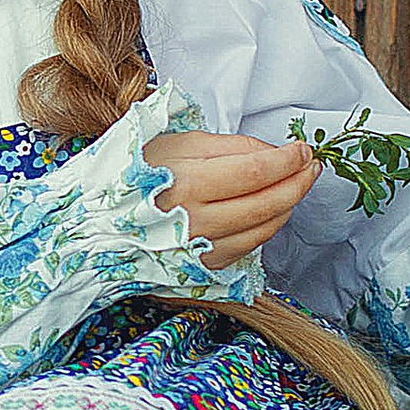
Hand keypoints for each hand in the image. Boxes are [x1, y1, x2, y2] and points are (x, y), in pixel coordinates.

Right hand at [143, 131, 321, 269]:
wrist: (98, 221)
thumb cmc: (133, 175)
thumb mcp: (176, 142)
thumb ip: (227, 146)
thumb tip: (271, 152)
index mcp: (187, 184)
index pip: (256, 171)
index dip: (287, 160)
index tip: (303, 150)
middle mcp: (197, 222)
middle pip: (267, 203)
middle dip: (298, 182)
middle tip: (311, 166)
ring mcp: (201, 249)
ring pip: (263, 228)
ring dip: (288, 205)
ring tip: (297, 184)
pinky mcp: (202, 267)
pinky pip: (249, 247)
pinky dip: (268, 227)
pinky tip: (273, 210)